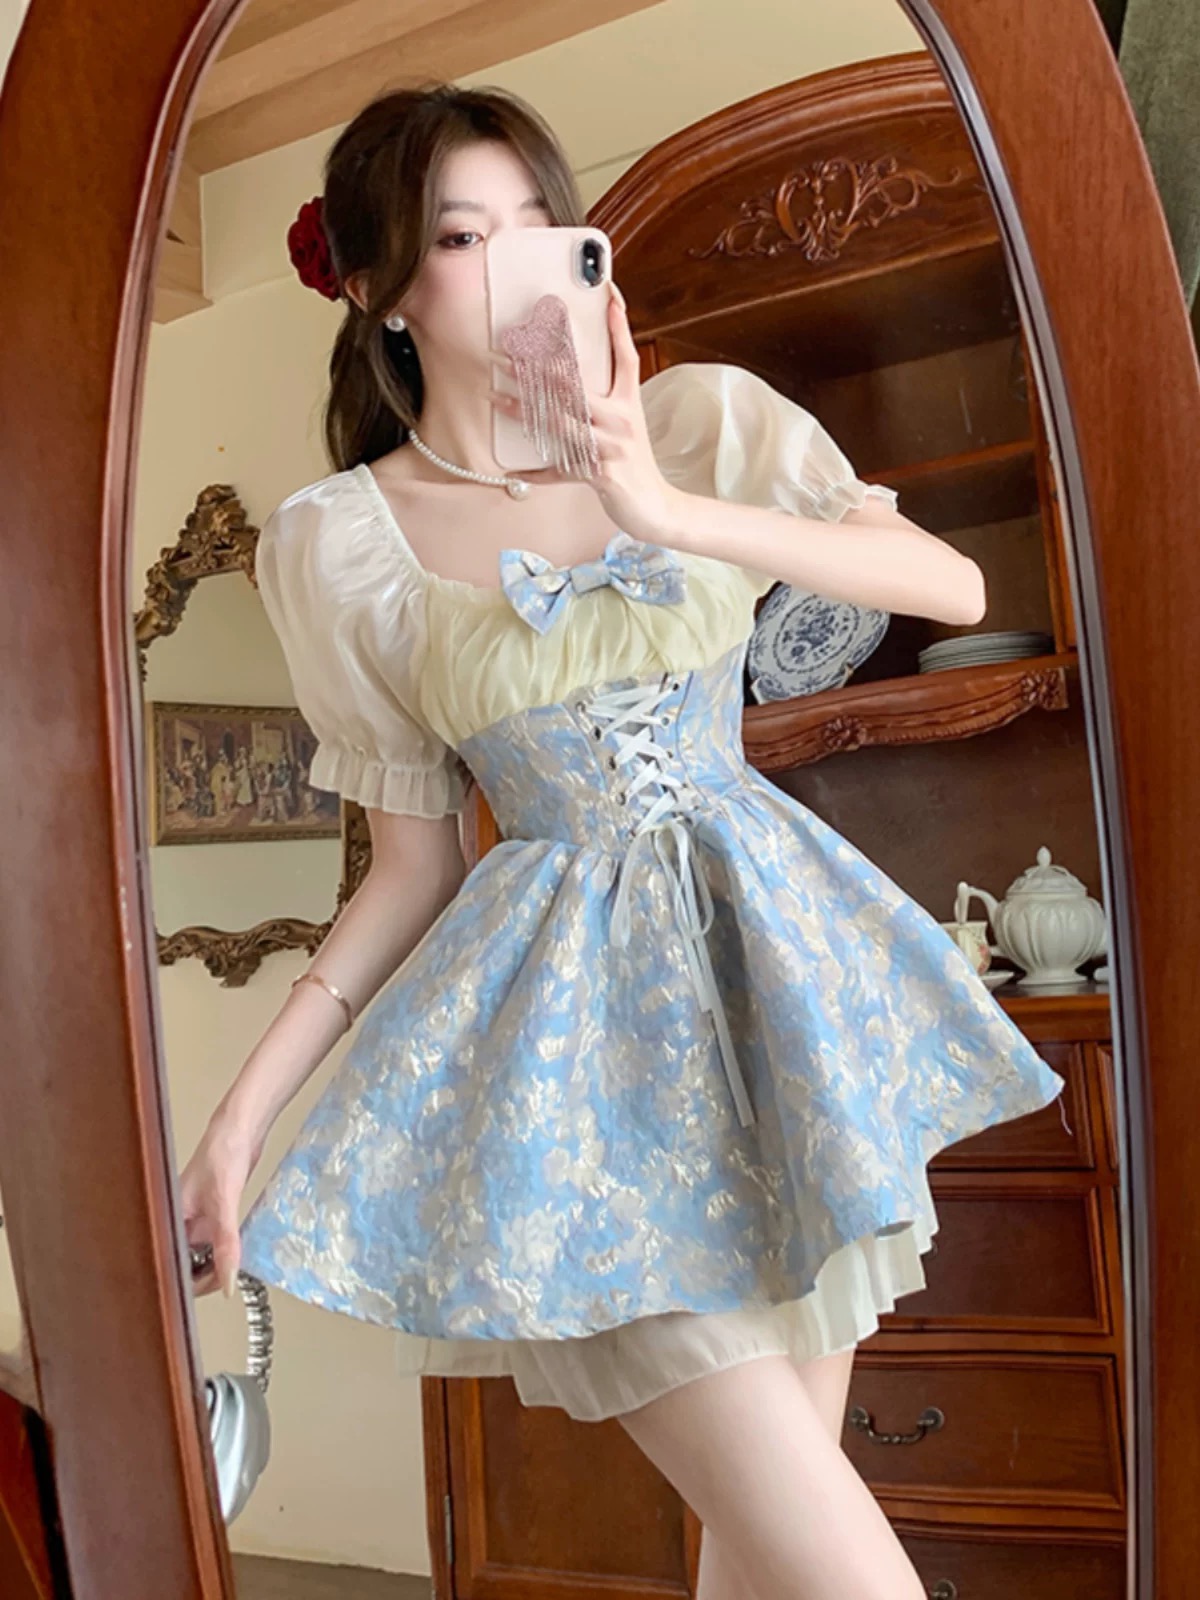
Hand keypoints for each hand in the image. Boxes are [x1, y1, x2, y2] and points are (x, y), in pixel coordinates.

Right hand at [178, 1114, 258, 1298]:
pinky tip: (239, 1254)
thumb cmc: (222, 1152)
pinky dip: (227, 1251)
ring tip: (233, 1273)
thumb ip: (224, 1242)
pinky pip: (218, 1242)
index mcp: (169, 1220)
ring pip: (202, 1256)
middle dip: (203, 1278)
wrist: (241, 1127)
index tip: (205, 1295)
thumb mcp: (224, 1202)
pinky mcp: (214, 1214)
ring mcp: (197, 1219)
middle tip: (226, 1285)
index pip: (170, 1265)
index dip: (184, 1284)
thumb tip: (227, 1281)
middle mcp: (180, 1222)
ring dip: (216, 1265)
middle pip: (185, 1265)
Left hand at [490, 284, 685, 545]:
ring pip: (561, 423)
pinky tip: (513, 468)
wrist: (655, 507)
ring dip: (524, 409)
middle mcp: (622, 421)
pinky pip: (560, 471)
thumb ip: (602, 403)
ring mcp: (610, 449)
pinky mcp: (600, 476)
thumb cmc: (634, 464)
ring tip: (496, 395)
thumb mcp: (625, 427)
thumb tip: (570, 381)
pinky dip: (537, 471)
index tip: (609, 293)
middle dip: (538, 366)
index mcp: (630, 404)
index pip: (626, 357)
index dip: (619, 325)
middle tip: (507, 350)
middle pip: (577, 385)